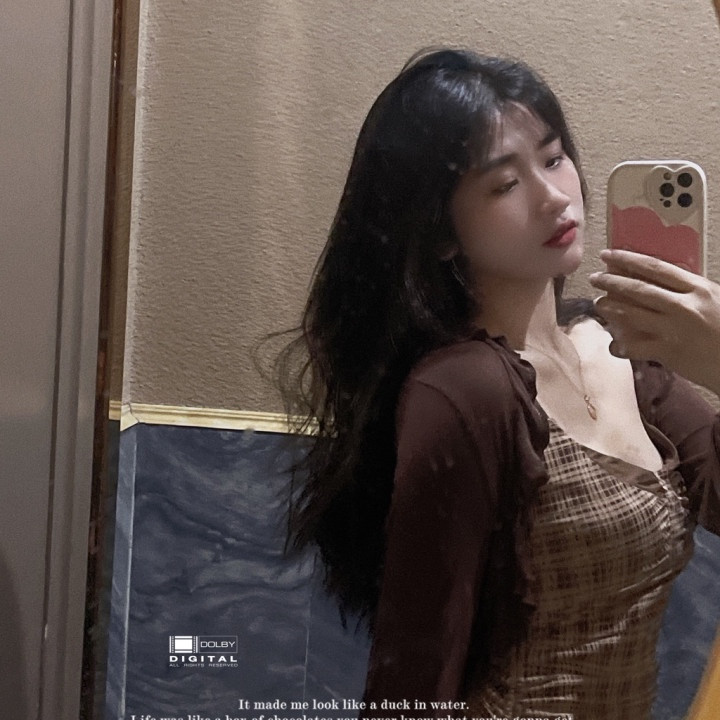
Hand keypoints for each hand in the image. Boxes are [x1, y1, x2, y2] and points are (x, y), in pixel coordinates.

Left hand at [589, 249, 719, 395]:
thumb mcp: (714, 299)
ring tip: (598, 304)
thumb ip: (687, 291)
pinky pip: (636, 347)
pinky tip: (613, 345)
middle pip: (639, 289)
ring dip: (610, 308)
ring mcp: (675, 329)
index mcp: (697, 288)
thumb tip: (655, 281)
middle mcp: (684, 306)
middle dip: (611, 282)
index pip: (655, 268)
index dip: (627, 259)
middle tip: (594, 278)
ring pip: (632, 315)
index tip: (608, 255)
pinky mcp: (669, 352)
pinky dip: (620, 346)